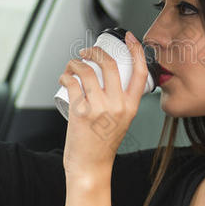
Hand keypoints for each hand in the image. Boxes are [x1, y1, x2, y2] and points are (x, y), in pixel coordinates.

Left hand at [59, 31, 147, 181]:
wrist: (91, 166)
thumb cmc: (104, 144)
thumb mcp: (122, 120)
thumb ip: (121, 101)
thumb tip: (109, 78)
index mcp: (132, 106)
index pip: (140, 71)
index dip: (136, 50)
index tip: (129, 39)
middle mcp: (118, 106)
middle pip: (110, 65)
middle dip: (96, 51)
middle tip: (88, 52)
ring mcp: (99, 108)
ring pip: (87, 71)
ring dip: (76, 62)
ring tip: (72, 65)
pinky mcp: (81, 112)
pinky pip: (72, 84)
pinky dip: (66, 75)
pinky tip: (64, 77)